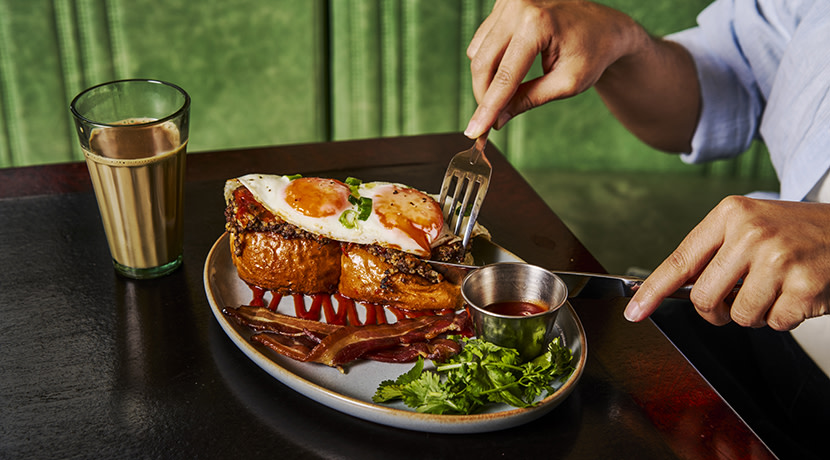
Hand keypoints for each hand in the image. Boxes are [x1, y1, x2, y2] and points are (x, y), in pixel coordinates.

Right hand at [464, 0, 645, 137]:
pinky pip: (482, 40)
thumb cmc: (593, 53)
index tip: (474, 132)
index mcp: (538, 24)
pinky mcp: (503, 3)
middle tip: (492, 119)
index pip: (505, 76)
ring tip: (511, 91)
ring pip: (478, 52)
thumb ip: (528, 100)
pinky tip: (511, 67)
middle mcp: (518, 6)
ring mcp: (508, 1)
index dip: (488, 108)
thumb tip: (497, 120)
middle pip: (483, 62)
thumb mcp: (565, 84)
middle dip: (484, 95)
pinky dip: (490, 60)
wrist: (605, 26)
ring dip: (487, 78)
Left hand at [625, 196, 829, 330]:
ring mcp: (779, 260)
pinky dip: (783, 317)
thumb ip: (713, 252)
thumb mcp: (748, 225)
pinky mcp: (805, 287)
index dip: (653, 290)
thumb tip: (675, 289)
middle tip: (736, 298)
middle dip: (717, 310)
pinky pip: (774, 323)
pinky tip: (795, 293)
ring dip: (755, 313)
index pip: (680, 260)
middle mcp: (751, 234)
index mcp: (730, 215)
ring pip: (740, 316)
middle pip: (705, 298)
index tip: (635, 311)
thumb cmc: (794, 232)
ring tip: (774, 288)